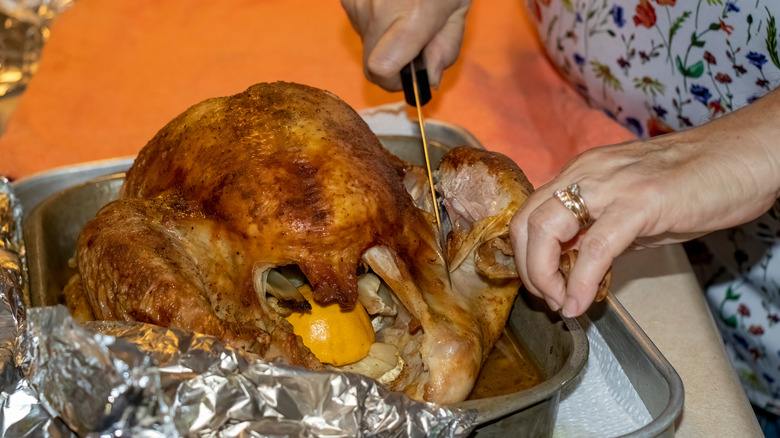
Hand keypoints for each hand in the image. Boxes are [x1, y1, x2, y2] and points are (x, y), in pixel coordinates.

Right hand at [341, 0, 471, 90]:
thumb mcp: (458, 9)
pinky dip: (373, 19)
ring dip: (382, 39)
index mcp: (412, 18)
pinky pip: (357, 21)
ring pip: (363, 41)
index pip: (381, 70)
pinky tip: (391, 2)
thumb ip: (446, 49)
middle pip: (370, 63)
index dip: (394, 81)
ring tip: (405, 13)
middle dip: (391, 64)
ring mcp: (358, 0)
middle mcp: (379, 9)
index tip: (407, 77)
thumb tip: (430, 80)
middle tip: (413, 45)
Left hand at [510, 89, 779, 316]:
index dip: (524, 255)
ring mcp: (611, 186)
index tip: (541, 286)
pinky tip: (579, 303)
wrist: (745, 156)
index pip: (528, 213)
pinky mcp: (640, 202)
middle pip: (526, 222)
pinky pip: (596, 247)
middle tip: (546, 299)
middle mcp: (586, 173)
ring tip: (560, 304)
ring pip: (547, 230)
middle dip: (527, 270)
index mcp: (581, 173)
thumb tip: (577, 266)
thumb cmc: (696, 181)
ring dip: (544, 277)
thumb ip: (601, 231)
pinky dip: (580, 281)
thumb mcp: (633, 207)